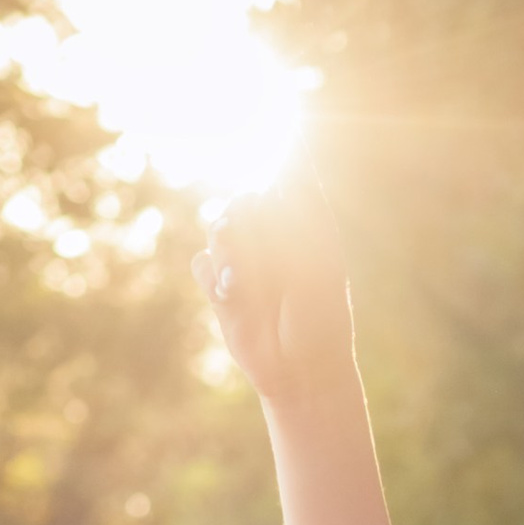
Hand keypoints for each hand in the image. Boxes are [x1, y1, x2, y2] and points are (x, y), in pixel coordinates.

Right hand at [195, 180, 357, 410]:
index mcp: (306, 228)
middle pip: (245, 200)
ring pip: (219, 227)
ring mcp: (245, 261)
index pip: (288, 182)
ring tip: (239, 276)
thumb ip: (301, 223)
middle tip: (259, 238)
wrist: (302, 369)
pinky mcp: (220, 286)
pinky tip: (230, 293)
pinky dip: (213, 274)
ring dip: (227, 245)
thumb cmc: (321, 319)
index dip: (284, 167)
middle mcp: (273, 240)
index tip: (282, 154)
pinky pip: (202, 262)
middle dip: (247, 214)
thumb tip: (278, 181)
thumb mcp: (320, 267)